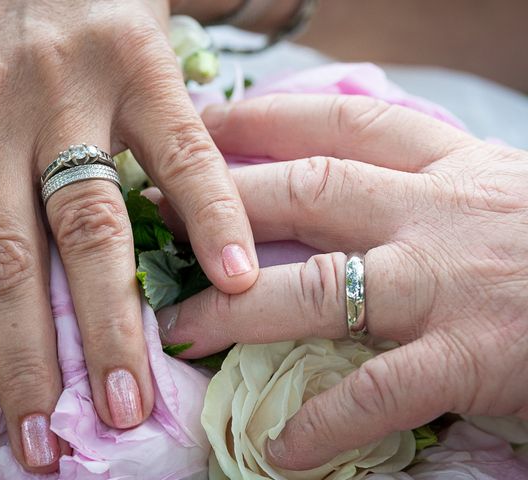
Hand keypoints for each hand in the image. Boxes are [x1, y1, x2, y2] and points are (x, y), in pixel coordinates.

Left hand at [0, 0, 257, 471]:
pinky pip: (179, 153)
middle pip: (3, 261)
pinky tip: (236, 280)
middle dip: (24, 365)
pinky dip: (212, 218)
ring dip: (108, 326)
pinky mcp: (139, 63)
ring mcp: (65, 88)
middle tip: (46, 443)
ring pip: (88, 224)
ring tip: (128, 402)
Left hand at [157, 94, 527, 469]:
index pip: (339, 123)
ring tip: (181, 329)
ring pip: (319, 287)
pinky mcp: (471, 357)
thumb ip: (415, 182)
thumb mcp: (486, 188)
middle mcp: (436, 213)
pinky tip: (279, 446)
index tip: (201, 128)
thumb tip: (333, 184)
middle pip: (307, 191)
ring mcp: (448, 284)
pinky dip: (325, 422)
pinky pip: (378, 392)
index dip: (262, 118)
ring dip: (238, 311)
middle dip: (223, 202)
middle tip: (156, 213)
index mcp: (445, 166)